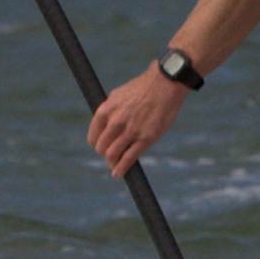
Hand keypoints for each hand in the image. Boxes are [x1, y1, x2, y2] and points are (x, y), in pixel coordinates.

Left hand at [86, 62, 186, 177]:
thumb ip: (110, 110)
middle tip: (111, 156)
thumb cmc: (143, 88)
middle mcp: (115, 122)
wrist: (165, 84)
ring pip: (112, 155)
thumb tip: (105, 123)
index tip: (102, 147)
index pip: (94, 136)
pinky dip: (121, 169)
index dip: (97, 144)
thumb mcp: (119, 95)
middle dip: (105, 154)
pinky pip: (129, 159)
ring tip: (114, 167)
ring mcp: (130, 131)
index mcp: (106, 110)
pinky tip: (118, 174)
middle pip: (102, 148)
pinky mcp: (146, 138)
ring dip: (112, 163)